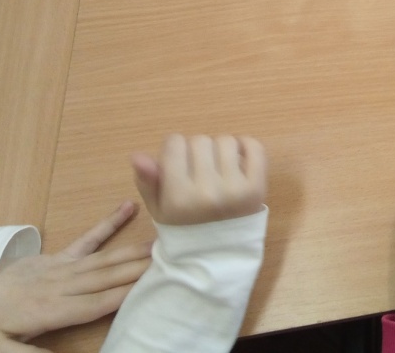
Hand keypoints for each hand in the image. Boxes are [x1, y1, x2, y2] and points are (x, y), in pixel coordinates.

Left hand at [0, 201, 150, 351]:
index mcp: (51, 309)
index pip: (96, 303)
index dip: (124, 293)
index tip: (152, 284)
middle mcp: (60, 285)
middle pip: (106, 277)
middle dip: (138, 268)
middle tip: (170, 258)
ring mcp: (60, 267)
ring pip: (103, 259)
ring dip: (132, 251)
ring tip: (160, 242)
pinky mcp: (57, 258)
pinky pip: (86, 240)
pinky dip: (108, 223)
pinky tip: (127, 207)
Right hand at [132, 134, 266, 225]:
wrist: (221, 253)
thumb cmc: (185, 227)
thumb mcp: (158, 209)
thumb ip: (146, 182)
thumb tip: (137, 155)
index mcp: (178, 197)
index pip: (174, 143)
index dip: (174, 150)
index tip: (177, 165)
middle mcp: (207, 192)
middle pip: (199, 140)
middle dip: (196, 151)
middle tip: (199, 170)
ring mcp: (235, 189)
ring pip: (225, 141)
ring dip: (220, 150)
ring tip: (218, 168)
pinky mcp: (258, 187)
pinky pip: (254, 147)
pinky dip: (246, 147)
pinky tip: (237, 160)